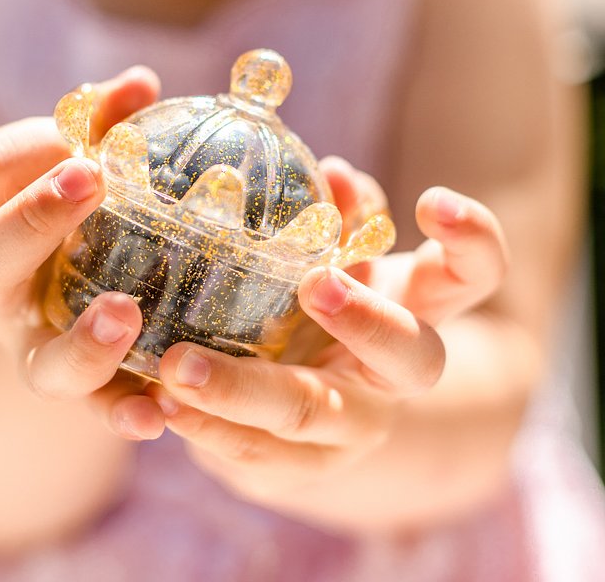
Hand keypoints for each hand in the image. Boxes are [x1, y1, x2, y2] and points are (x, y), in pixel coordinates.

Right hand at [0, 66, 170, 440]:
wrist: (65, 310)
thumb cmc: (77, 223)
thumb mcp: (81, 173)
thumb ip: (106, 127)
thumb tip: (142, 82)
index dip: (29, 146)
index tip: (84, 136)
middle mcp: (2, 290)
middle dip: (33, 220)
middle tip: (90, 178)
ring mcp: (36, 347)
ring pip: (37, 361)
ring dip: (81, 342)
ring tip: (125, 314)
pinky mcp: (82, 394)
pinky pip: (96, 413)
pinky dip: (124, 413)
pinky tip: (159, 412)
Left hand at [144, 157, 507, 511]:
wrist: (319, 412)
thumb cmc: (323, 306)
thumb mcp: (335, 258)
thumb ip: (336, 218)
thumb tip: (329, 172)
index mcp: (416, 309)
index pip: (474, 273)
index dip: (471, 239)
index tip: (432, 199)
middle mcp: (396, 374)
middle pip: (412, 355)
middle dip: (367, 319)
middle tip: (315, 283)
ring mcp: (353, 428)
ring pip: (314, 413)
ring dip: (246, 389)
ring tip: (179, 367)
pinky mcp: (302, 467)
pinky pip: (258, 456)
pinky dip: (208, 429)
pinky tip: (163, 406)